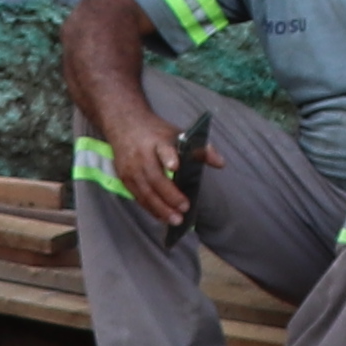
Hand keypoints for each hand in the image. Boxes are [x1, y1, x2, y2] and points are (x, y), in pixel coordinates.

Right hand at [91, 106, 190, 231]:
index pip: (163, 149)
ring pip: (145, 192)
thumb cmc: (156, 132)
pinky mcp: (124, 179)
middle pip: (155, 178)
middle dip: (170, 195)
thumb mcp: (178, 133)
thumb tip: (220, 163)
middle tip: (185, 208)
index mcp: (158, 141)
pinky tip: (163, 217)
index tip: (175, 167)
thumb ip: (200, 149)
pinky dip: (151, 209)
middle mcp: (142, 155)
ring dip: (161, 208)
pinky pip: (139, 198)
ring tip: (176, 220)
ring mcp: (131, 168)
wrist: (125, 125)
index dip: (168, 157)